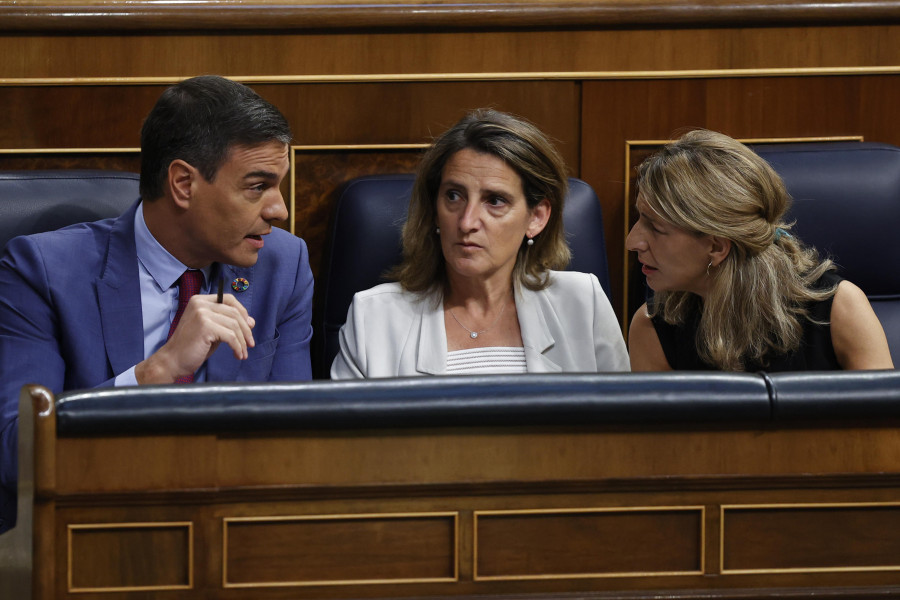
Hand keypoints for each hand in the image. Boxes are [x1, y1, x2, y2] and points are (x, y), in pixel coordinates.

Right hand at [135, 294, 255, 383]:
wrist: (173, 361)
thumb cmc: (193, 346)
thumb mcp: (214, 331)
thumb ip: (229, 323)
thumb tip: (251, 321)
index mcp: (200, 300)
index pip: (229, 299)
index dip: (243, 312)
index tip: (249, 327)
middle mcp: (200, 303)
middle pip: (234, 312)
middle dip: (246, 330)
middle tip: (250, 344)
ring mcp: (202, 314)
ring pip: (234, 325)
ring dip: (242, 341)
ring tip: (243, 353)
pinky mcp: (205, 326)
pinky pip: (230, 336)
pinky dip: (237, 347)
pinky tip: (238, 355)